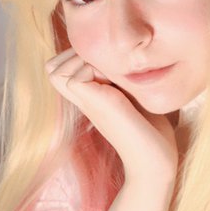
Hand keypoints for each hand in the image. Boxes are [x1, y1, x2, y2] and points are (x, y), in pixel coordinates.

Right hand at [45, 48, 177, 180]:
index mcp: (90, 95)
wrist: (156, 161)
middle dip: (77, 54)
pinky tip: (116, 81)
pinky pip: (74, 77)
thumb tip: (123, 49)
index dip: (80, 55)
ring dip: (84, 60)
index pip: (62, 65)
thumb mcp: (134, 93)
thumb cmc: (152, 130)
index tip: (109, 62)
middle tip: (108, 64)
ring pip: (57, 69)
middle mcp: (84, 99)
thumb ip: (121, 77)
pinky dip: (93, 70)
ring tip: (111, 72)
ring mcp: (87, 103)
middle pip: (52, 66)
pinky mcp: (95, 106)